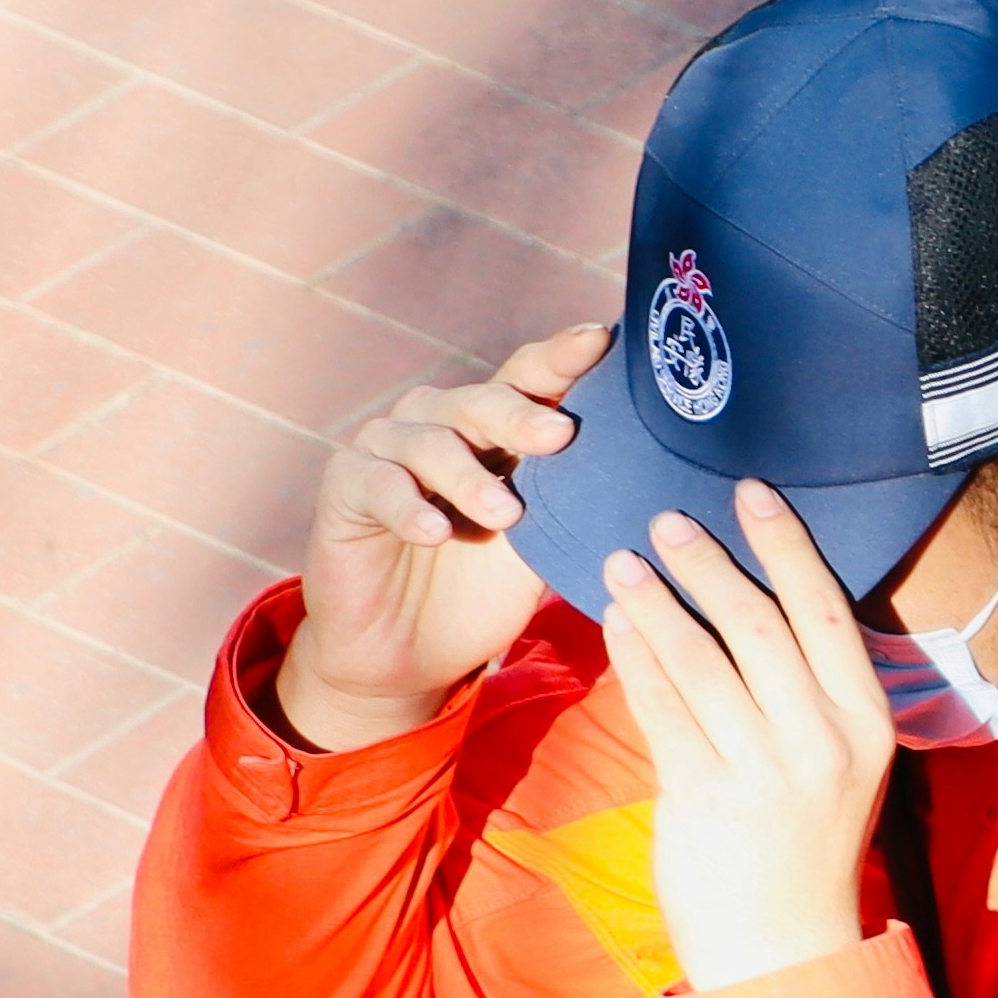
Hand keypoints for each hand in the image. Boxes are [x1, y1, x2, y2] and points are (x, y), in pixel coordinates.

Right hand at [279, 324, 599, 749]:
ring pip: (431, 441)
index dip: (562, 357)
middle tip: (559, 435)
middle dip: (521, 415)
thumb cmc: (480, 593)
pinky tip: (433, 533)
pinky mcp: (347, 486)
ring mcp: (389, 447)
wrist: (408, 657)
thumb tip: (650, 467)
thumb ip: (572, 499)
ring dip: (470, 477)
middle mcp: (440, 422)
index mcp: (492, 427)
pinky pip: (380, 484)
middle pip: (482, 401)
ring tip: (505, 515)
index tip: (601, 340)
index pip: (528, 378)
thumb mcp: (538, 546)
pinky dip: (409, 507)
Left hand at [596, 484, 891, 991]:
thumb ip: (809, 687)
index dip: (786, 544)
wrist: (785, 949)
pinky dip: (635, 656)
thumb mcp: (838, 759)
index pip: (825, 610)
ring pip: (700, 658)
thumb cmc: (806, 841)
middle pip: (758, 623)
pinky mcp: (704, 798)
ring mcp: (763, 770)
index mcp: (867, 720)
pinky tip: (616, 622)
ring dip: (657, 601)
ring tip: (625, 559)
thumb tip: (750, 595)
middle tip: (666, 518)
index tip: (750, 492)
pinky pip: (661, 707)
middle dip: (707, 561)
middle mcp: (822, 739)